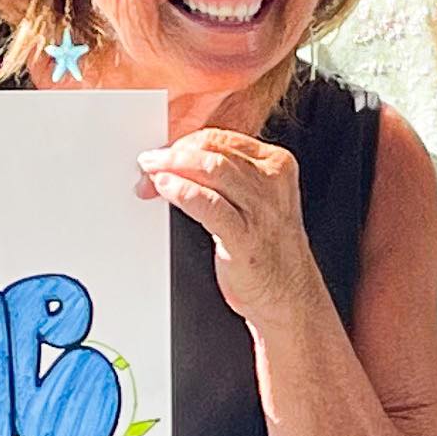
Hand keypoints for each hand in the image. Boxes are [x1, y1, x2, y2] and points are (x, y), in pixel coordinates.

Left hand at [142, 129, 328, 332]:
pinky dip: (183, 193)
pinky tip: (166, 190)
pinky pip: (209, 205)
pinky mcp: (245, 238)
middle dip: (173, 155)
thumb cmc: (267, 249)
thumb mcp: (255, 200)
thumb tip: (177, 164)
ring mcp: (261, 210)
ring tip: (149, 175)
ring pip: (211, 171)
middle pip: (213, 151)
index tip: (161, 155)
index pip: (221, 139)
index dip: (183, 143)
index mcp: (276, 166)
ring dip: (172, 168)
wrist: (289, 296)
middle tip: (148, 164)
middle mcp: (271, 183)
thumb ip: (225, 178)